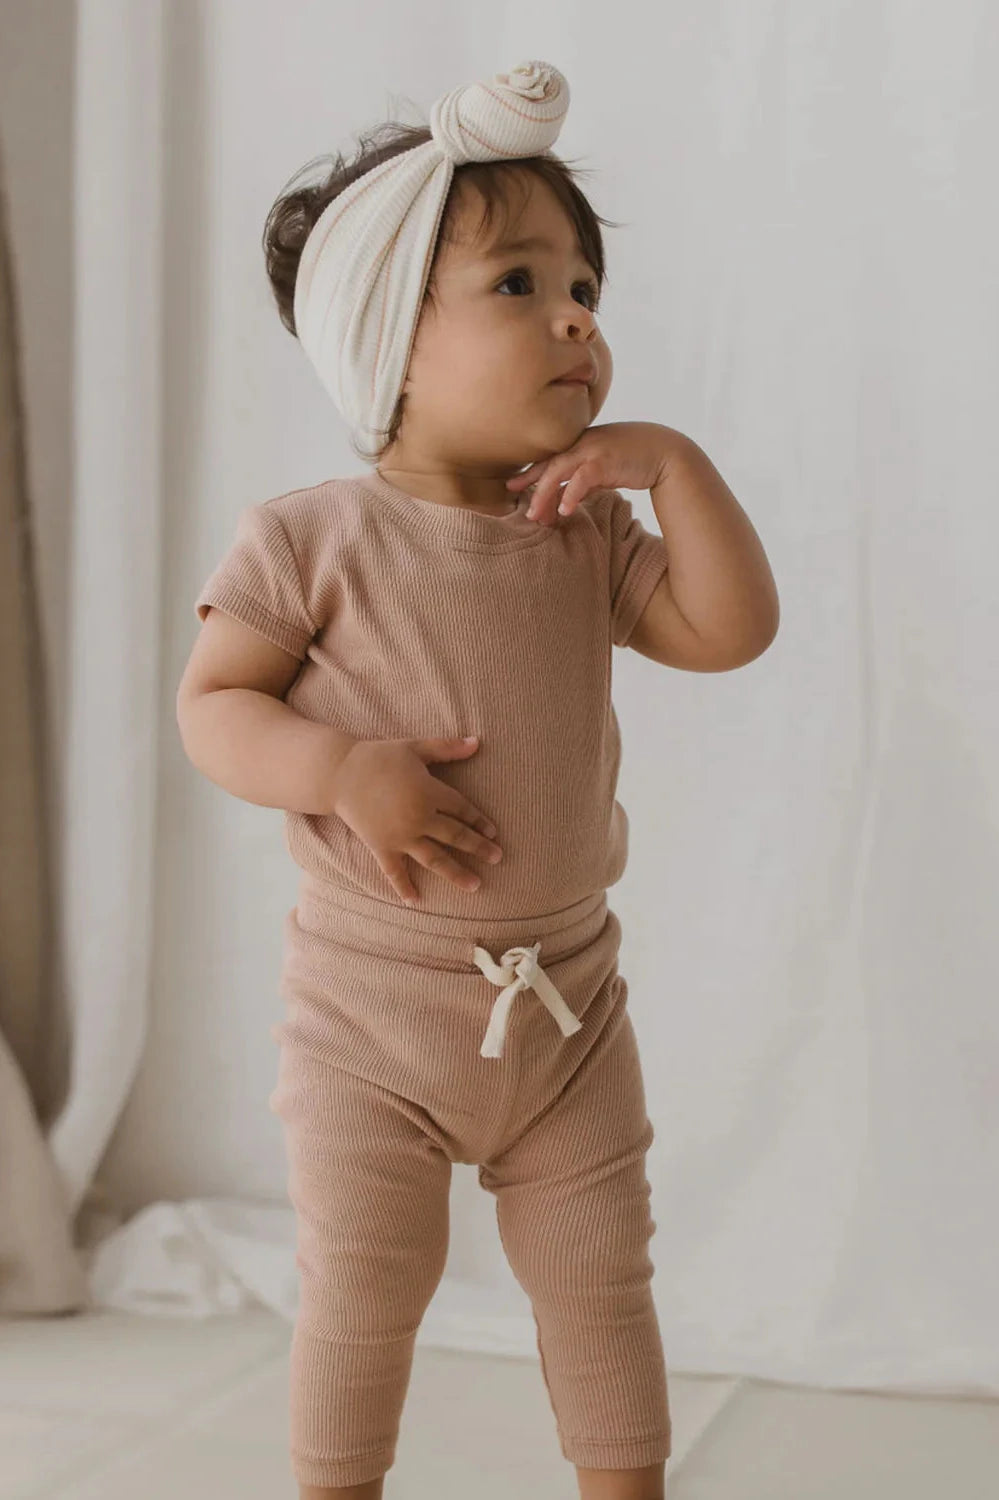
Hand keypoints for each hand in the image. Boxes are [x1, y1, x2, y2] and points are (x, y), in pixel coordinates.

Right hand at [330, 735, 503, 904]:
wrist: (339, 773)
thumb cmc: (379, 756)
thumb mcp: (415, 747)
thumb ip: (447, 748)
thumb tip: (478, 742)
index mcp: (429, 791)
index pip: (462, 809)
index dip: (479, 820)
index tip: (493, 832)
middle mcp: (418, 817)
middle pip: (455, 836)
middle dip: (479, 848)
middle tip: (498, 858)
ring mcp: (400, 836)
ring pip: (434, 859)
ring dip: (456, 873)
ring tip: (475, 885)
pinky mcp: (381, 847)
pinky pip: (395, 871)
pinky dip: (404, 888)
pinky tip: (416, 902)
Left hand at [506, 421, 685, 525]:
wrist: (667, 451)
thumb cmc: (635, 460)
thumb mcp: (605, 468)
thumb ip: (586, 479)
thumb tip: (569, 498)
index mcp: (581, 443)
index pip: (550, 459)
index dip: (530, 473)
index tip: (513, 487)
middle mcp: (583, 443)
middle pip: (549, 465)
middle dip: (531, 485)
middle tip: (519, 505)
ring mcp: (593, 449)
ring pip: (560, 472)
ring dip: (545, 495)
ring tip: (536, 516)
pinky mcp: (606, 460)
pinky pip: (583, 478)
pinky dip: (571, 494)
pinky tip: (565, 512)